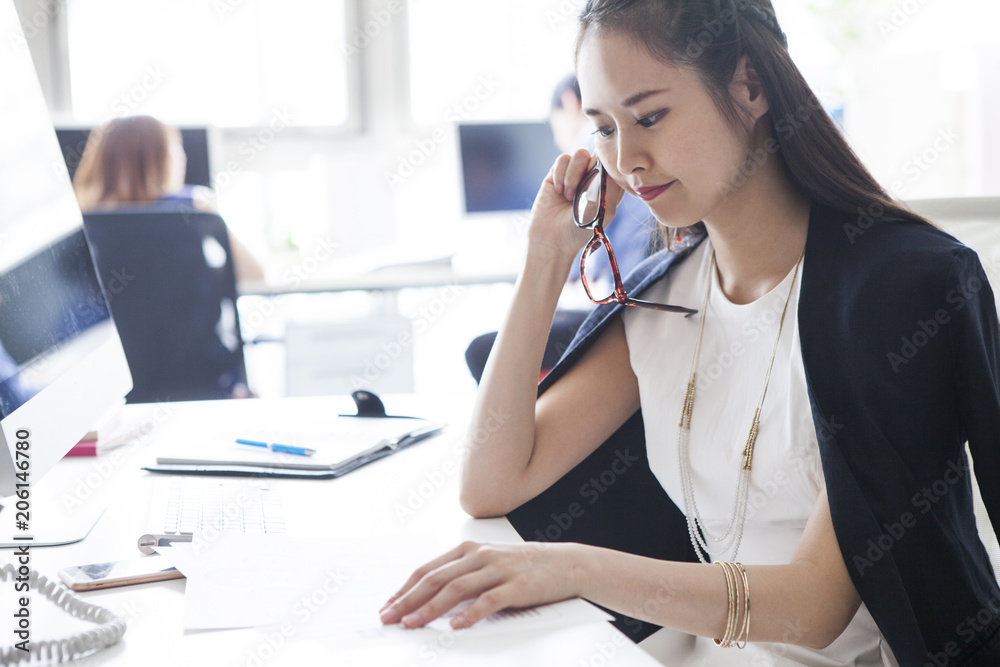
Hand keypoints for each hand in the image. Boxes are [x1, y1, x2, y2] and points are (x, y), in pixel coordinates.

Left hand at [379, 541, 586, 629]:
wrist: (567, 564)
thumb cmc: (524, 568)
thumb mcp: (489, 564)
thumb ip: (463, 576)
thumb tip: (428, 601)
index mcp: (470, 549)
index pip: (428, 569)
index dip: (405, 589)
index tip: (387, 607)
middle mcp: (481, 555)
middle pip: (437, 578)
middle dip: (409, 600)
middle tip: (390, 618)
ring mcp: (499, 569)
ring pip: (457, 588)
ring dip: (431, 608)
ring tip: (414, 624)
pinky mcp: (518, 585)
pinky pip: (489, 600)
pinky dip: (471, 613)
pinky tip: (457, 626)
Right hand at [526, 149, 623, 263]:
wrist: (552, 239)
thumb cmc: (581, 229)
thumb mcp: (605, 210)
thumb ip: (611, 184)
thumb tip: (609, 162)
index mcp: (608, 186)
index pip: (613, 163)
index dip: (608, 166)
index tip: (600, 182)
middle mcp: (593, 177)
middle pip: (597, 154)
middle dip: (590, 171)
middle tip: (583, 192)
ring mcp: (574, 174)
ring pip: (579, 154)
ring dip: (573, 175)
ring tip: (569, 196)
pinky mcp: (557, 173)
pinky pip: (562, 159)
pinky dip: (560, 174)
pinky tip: (559, 192)